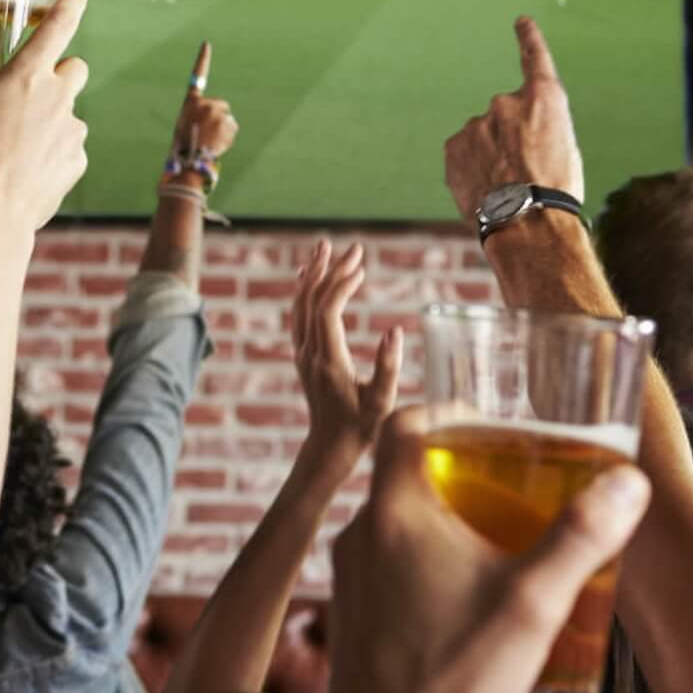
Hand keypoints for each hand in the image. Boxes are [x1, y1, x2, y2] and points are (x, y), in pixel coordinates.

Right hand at [0, 0, 90, 230]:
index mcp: (26, 77)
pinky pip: (68, 149)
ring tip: (14, 146)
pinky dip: (51, 154)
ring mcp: (72, 131)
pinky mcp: (77, 162)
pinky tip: (24, 170)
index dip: (71, 2)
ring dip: (50, 120)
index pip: (57, 27)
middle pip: (75, 67)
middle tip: (30, 92)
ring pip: (69, 113)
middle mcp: (58, 98)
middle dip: (59, 72)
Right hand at [169, 41, 238, 165]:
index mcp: (191, 102)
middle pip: (220, 106)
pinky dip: (227, 138)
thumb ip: (197, 116)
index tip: (206, 44)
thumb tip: (211, 121)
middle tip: (205, 134)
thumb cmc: (184, 147)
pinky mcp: (228, 122)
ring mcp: (217, 112)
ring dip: (222, 129)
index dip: (202, 59)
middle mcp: (205, 103)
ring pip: (227, 119)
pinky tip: (217, 145)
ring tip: (209, 141)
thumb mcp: (184, 126)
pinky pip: (232, 129)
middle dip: (217, 117)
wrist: (190, 161)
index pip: (197, 76)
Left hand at [292, 240, 402, 470]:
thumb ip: (388, 366)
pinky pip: (298, 314)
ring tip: (325, 247)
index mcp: (329, 361)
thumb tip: (395, 331)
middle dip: (333, 270)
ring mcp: (302, 352)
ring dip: (314, 273)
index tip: (361, 268)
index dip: (342, 286)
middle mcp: (310, 353)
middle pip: (314, 300)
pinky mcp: (302, 354)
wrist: (330, 445)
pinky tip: (309, 274)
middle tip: (353, 247)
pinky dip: (304, 290)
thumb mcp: (382, 401)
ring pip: (302, 304)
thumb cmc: (362, 426)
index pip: (328, 312)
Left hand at [325, 409, 649, 692]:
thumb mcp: (533, 604)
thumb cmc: (453, 680)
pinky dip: (424, 556)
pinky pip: (387, 561)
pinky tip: (469, 593)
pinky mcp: (351, 614)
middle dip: (459, 467)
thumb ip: (581, 538)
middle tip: (513, 481)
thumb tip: (629, 480)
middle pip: (403, 471)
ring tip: (500, 537)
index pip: (403, 424)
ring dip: (443, 516)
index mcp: (392, 513)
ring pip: (395, 520)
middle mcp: (359, 535)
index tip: (489, 420)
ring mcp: (348, 576)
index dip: (445, 410)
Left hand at [444, 17, 584, 221]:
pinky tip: (484, 192)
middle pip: (505, 116)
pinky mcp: (453, 145)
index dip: (528, 39)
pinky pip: (463, 154)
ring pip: (482, 138)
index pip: (534, 59)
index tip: (521, 21)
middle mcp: (506, 102)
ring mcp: (476, 123)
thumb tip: (511, 141)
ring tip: (506, 189)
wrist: (528, 223)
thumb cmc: (555, 193)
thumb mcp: (563, 151)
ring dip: (490, 157)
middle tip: (523, 173)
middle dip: (509, 139)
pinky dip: (471, 169)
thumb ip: (535, 130)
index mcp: (544, 99)